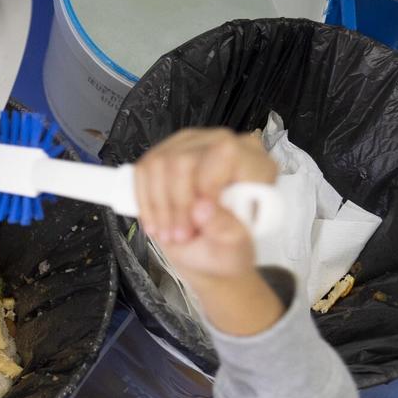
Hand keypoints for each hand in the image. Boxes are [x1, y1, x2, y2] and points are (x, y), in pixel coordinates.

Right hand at [134, 128, 283, 335]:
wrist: (207, 252)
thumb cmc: (226, 250)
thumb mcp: (233, 249)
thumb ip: (224, 228)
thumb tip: (202, 209)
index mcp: (254, 164)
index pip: (225, 152)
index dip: (205, 184)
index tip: (198, 219)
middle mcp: (223, 145)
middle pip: (183, 159)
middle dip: (177, 204)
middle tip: (181, 235)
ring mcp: (191, 145)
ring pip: (159, 165)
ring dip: (159, 206)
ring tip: (169, 234)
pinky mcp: (165, 153)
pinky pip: (143, 171)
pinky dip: (145, 202)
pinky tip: (156, 223)